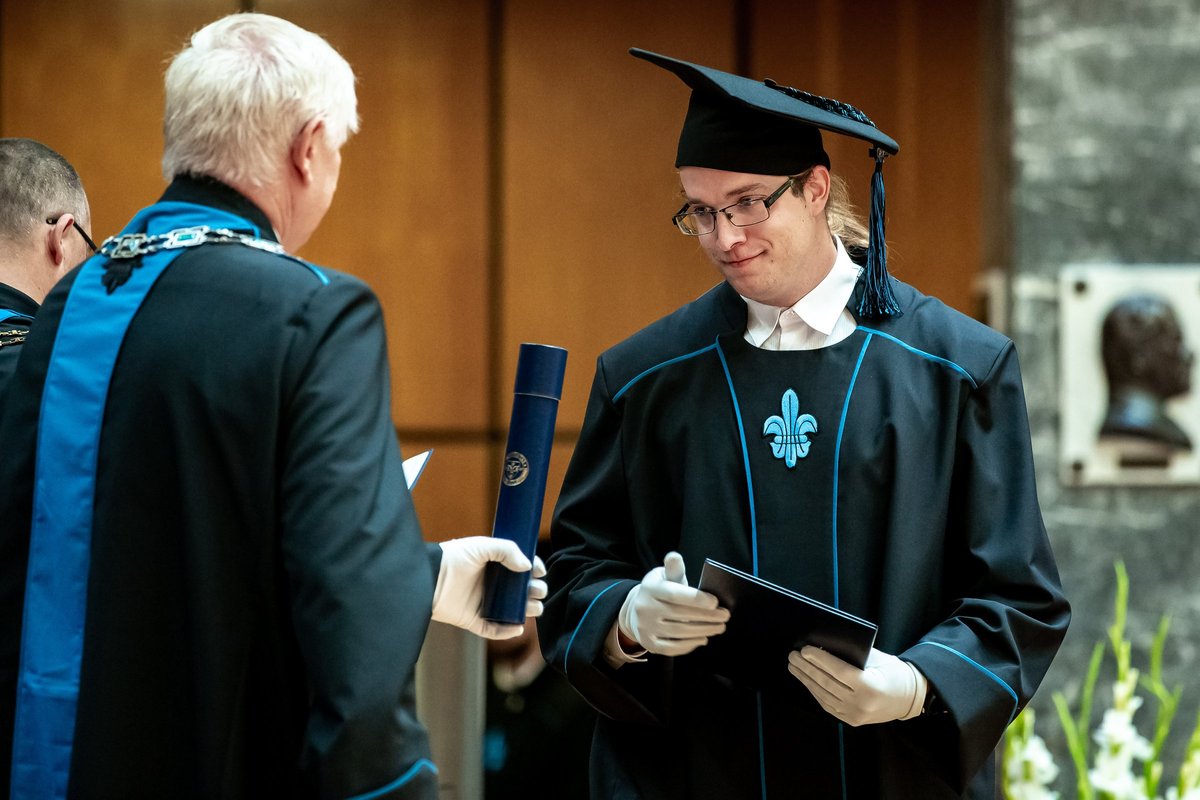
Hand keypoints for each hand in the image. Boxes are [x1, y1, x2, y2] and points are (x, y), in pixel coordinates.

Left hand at [432, 537, 546, 640]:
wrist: (429, 578)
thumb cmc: (453, 557)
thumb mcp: (481, 546)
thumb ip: (507, 550)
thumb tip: (527, 566)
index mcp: (493, 566)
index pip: (520, 569)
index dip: (533, 570)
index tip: (540, 571)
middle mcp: (490, 585)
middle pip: (521, 592)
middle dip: (535, 592)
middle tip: (538, 590)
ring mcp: (483, 603)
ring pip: (512, 612)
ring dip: (527, 611)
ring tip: (534, 608)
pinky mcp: (473, 620)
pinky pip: (494, 630)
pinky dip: (507, 632)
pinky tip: (518, 627)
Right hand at [617, 552, 728, 655]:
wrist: (637, 610)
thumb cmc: (661, 590)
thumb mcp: (665, 576)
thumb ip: (674, 568)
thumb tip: (674, 556)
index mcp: (650, 588)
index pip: (675, 594)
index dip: (696, 599)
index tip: (716, 602)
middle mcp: (645, 608)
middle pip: (680, 615)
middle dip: (706, 616)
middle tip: (725, 616)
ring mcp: (645, 627)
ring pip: (678, 632)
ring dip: (703, 631)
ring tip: (719, 627)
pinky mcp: (648, 643)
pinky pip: (672, 648)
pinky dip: (690, 645)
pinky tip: (703, 639)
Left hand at [787, 646, 925, 726]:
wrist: (909, 699)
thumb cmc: (894, 673)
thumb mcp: (878, 659)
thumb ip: (854, 654)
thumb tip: (825, 646)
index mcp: (870, 687)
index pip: (838, 671)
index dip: (820, 660)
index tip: (805, 650)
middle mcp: (861, 704)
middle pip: (827, 683)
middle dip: (807, 668)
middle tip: (793, 656)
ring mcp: (855, 715)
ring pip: (824, 695)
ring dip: (806, 680)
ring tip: (794, 667)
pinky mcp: (851, 720)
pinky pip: (828, 705)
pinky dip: (815, 692)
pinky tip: (807, 681)